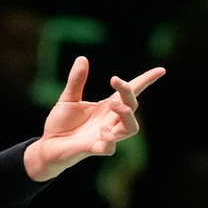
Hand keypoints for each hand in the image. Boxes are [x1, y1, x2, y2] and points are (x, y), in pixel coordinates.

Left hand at [27, 56, 165, 180]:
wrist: (47, 145)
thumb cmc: (61, 124)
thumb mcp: (68, 98)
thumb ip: (76, 80)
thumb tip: (82, 58)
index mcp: (106, 107)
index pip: (131, 93)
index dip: (146, 81)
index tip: (160, 70)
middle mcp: (110, 121)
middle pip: (132, 106)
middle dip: (128, 92)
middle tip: (115, 80)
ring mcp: (105, 136)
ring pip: (131, 128)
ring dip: (126, 114)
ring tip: (112, 104)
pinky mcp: (96, 148)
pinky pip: (111, 147)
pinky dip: (109, 137)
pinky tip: (101, 128)